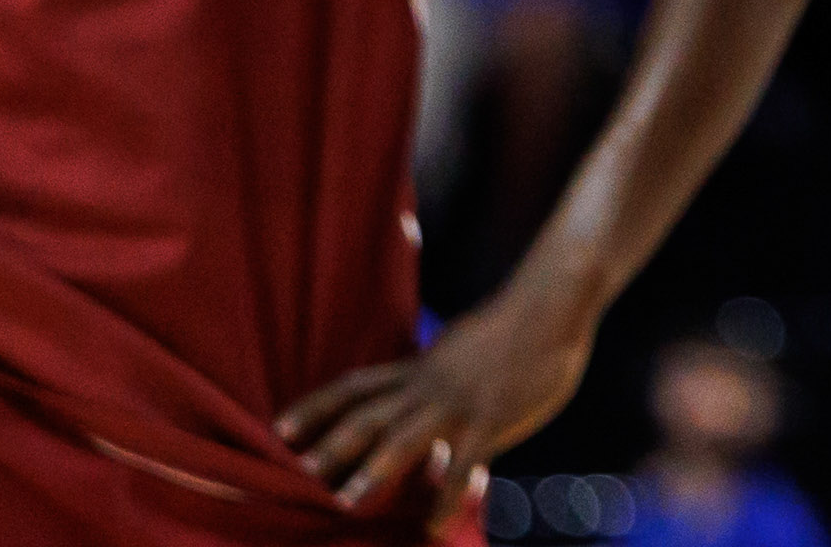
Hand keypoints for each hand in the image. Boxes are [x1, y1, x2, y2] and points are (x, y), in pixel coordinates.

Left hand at [277, 274, 593, 516]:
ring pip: (405, 438)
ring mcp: (458, 404)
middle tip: (297, 472)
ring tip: (345, 503)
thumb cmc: (513, 327)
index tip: (279, 428)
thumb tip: (419, 397)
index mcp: (419, 367)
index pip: (355, 386)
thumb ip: (436, 376)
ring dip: (373, 471)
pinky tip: (432, 529)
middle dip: (332, 445)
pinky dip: (445, 499)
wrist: (551, 306)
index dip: (315, 406)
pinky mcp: (490, 421)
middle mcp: (429, 385)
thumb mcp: (460, 348)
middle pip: (369, 414)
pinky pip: (463, 466)